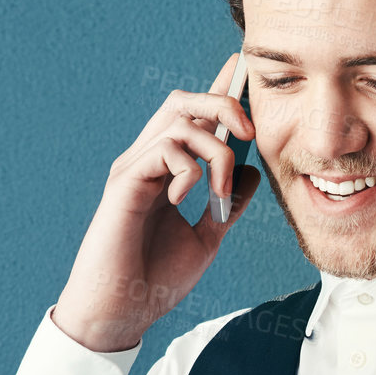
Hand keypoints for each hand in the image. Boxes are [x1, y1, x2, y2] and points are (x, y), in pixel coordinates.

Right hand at [52, 51, 263, 352]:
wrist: (122, 310)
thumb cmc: (154, 279)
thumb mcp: (207, 238)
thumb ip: (228, 204)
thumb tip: (254, 172)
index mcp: (165, 171)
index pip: (193, 117)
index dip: (218, 88)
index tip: (241, 64)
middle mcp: (147, 160)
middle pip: (183, 100)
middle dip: (222, 101)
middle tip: (250, 131)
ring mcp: (133, 168)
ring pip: (180, 120)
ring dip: (216, 149)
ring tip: (219, 189)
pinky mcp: (124, 182)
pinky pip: (166, 149)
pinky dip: (189, 170)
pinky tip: (185, 199)